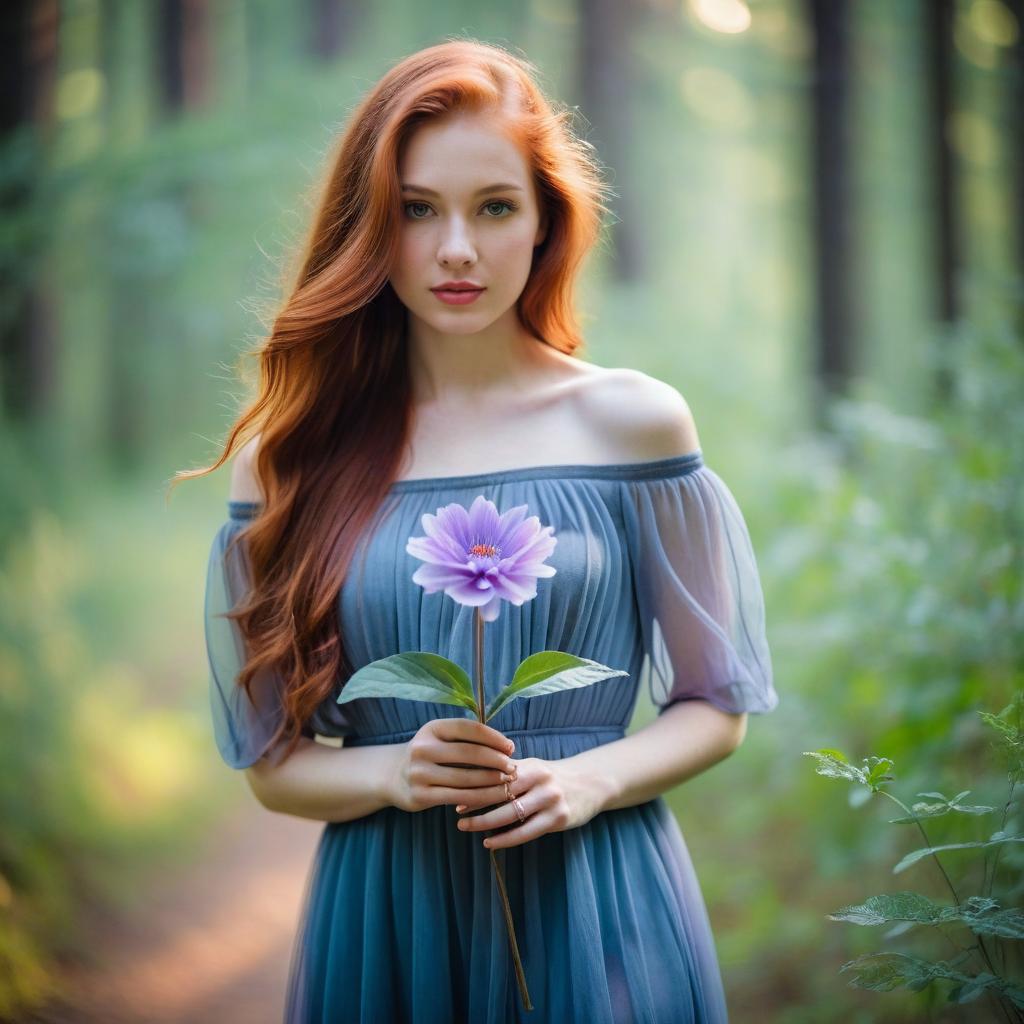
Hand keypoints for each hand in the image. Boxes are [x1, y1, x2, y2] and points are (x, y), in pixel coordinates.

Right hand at [386, 718, 517, 813]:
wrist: (393, 777)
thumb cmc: (429, 755)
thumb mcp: (440, 739)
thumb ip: (466, 739)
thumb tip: (506, 747)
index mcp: (432, 728)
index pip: (468, 729)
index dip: (493, 737)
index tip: (511, 747)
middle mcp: (423, 748)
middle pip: (469, 754)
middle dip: (496, 761)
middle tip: (513, 768)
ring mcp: (420, 772)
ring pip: (466, 778)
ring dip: (492, 782)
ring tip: (508, 783)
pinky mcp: (421, 795)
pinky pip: (458, 797)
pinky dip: (479, 798)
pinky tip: (492, 797)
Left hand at [454, 756, 608, 849]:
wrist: (589, 784)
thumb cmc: (550, 777)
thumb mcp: (531, 768)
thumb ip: (506, 772)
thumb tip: (469, 776)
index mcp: (530, 766)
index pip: (496, 775)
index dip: (474, 785)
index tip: (454, 793)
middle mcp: (540, 780)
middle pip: (501, 793)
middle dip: (475, 804)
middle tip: (456, 815)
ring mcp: (550, 800)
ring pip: (511, 814)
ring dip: (485, 823)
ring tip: (466, 827)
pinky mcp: (558, 819)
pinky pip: (526, 832)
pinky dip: (505, 839)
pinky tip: (489, 842)